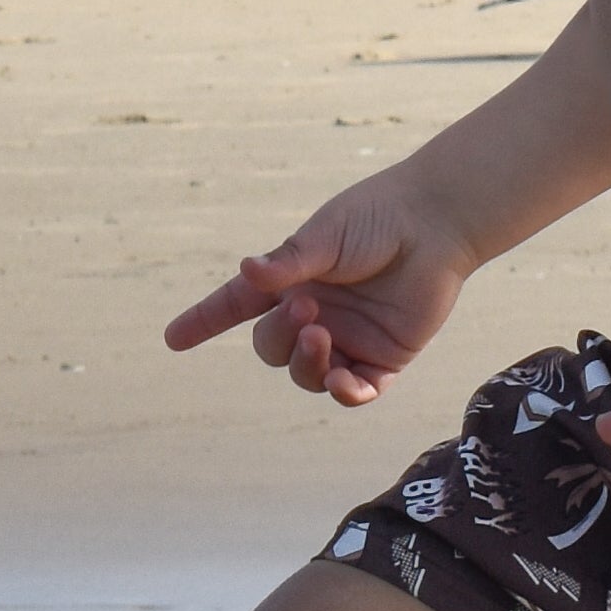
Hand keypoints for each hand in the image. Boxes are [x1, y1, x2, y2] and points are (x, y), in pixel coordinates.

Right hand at [163, 180, 470, 406]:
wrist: (438, 223)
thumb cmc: (380, 218)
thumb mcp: (328, 235)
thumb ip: (290, 261)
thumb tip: (248, 271)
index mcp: (293, 279)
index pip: (237, 305)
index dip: (205, 321)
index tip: (172, 338)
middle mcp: (315, 312)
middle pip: (272, 347)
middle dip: (279, 336)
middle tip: (308, 311)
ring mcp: (349, 337)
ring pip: (308, 374)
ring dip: (307, 364)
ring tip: (323, 337)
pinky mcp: (386, 357)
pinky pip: (356, 391)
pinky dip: (346, 392)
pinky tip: (346, 382)